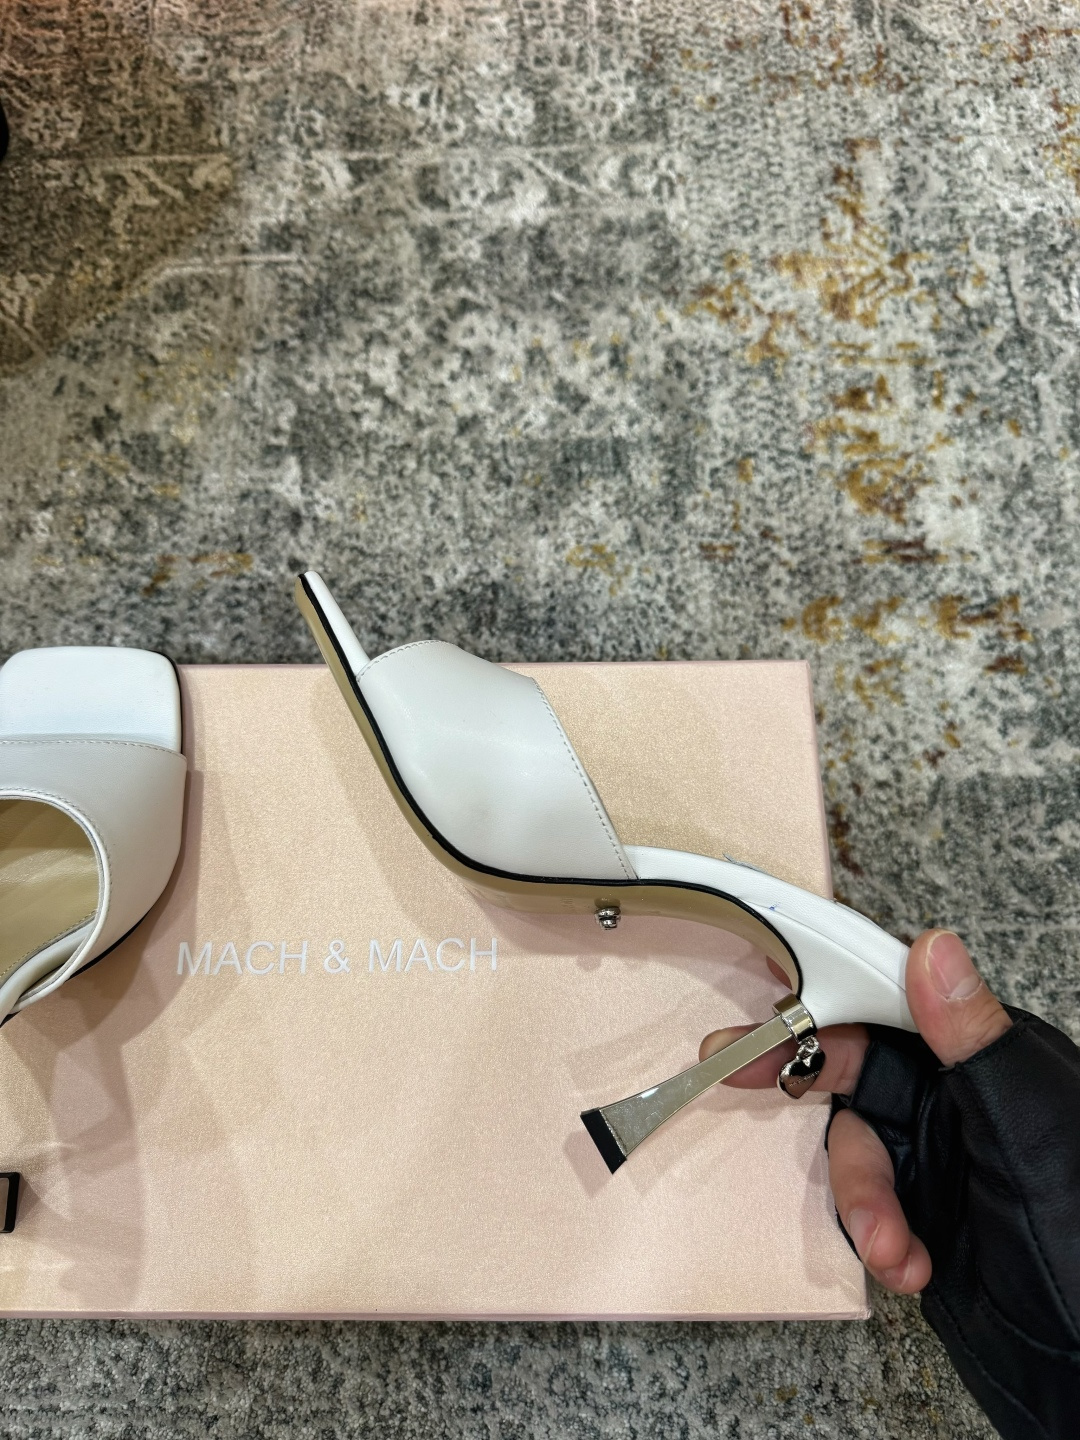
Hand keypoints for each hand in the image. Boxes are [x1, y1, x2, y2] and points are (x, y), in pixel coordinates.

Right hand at [699, 929, 1011, 1294]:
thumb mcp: (1027, 1128)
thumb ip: (974, 1040)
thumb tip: (932, 949)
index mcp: (994, 1057)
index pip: (902, 995)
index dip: (836, 985)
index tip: (775, 984)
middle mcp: (964, 1097)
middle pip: (860, 1061)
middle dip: (801, 1070)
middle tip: (736, 1069)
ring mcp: (942, 1157)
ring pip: (855, 1142)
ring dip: (861, 1195)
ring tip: (890, 1244)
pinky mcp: (923, 1213)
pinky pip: (865, 1202)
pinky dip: (878, 1235)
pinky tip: (908, 1265)